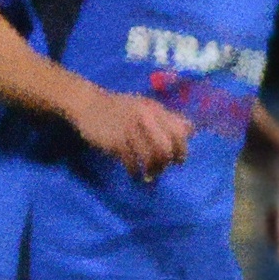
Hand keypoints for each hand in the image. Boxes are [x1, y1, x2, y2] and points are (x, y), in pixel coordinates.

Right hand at [70, 87, 194, 178]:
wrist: (88, 105)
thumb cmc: (119, 108)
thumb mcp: (145, 106)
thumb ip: (166, 118)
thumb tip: (190, 132)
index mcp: (155, 110)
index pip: (179, 132)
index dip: (182, 149)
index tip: (178, 160)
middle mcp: (145, 119)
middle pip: (166, 148)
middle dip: (166, 163)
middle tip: (162, 168)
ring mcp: (130, 130)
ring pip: (150, 157)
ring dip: (151, 170)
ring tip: (148, 175)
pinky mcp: (115, 142)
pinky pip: (131, 162)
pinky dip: (135, 172)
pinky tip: (133, 174)